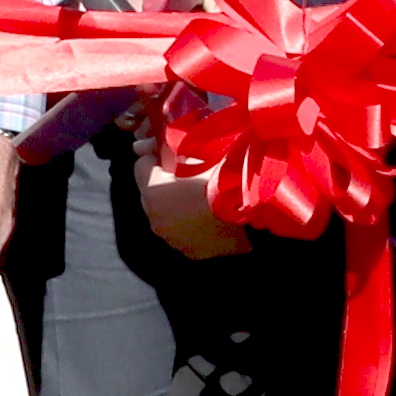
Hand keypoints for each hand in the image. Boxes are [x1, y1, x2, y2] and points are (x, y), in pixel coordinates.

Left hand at [132, 146, 246, 259]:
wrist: (254, 217)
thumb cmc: (224, 178)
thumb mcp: (203, 150)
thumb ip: (177, 144)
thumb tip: (150, 143)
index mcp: (152, 189)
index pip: (141, 164)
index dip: (157, 156)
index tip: (175, 153)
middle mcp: (153, 217)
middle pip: (152, 192)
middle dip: (165, 182)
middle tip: (190, 173)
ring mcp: (170, 238)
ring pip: (166, 214)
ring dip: (177, 204)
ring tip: (202, 197)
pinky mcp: (188, 252)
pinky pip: (183, 233)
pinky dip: (191, 225)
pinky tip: (210, 218)